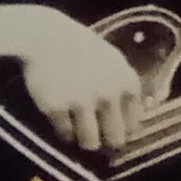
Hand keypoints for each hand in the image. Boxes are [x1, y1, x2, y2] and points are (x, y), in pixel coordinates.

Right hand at [11, 10, 153, 155]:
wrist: (46, 37)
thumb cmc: (82, 48)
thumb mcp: (113, 62)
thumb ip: (124, 89)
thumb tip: (134, 123)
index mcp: (126, 82)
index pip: (134, 124)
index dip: (124, 131)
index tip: (116, 132)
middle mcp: (108, 94)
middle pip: (115, 139)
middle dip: (107, 142)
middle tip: (99, 140)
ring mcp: (82, 102)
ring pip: (90, 143)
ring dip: (85, 141)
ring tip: (80, 132)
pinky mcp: (57, 108)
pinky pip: (65, 134)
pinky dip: (64, 131)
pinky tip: (63, 119)